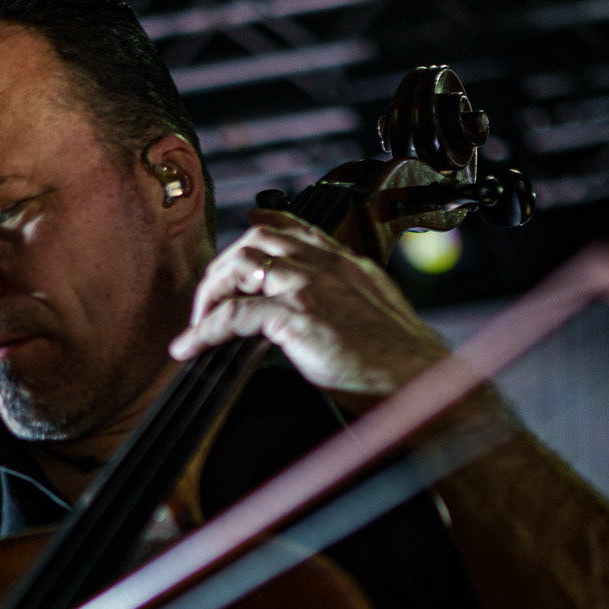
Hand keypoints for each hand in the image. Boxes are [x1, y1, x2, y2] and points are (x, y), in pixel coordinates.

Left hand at [169, 210, 447, 408]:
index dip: (259, 229)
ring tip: (196, 325)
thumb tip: (329, 311)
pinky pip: (233, 315)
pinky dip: (204, 331)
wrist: (418, 380)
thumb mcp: (376, 312)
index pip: (292, 228)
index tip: (240, 241)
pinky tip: (190, 348)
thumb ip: (348, 300)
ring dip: (208, 295)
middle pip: (254, 241)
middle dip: (222, 269)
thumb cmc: (401, 360)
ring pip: (238, 267)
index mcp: (344, 262)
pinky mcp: (296, 318)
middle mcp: (324, 266)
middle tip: (208, 304)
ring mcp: (309, 288)